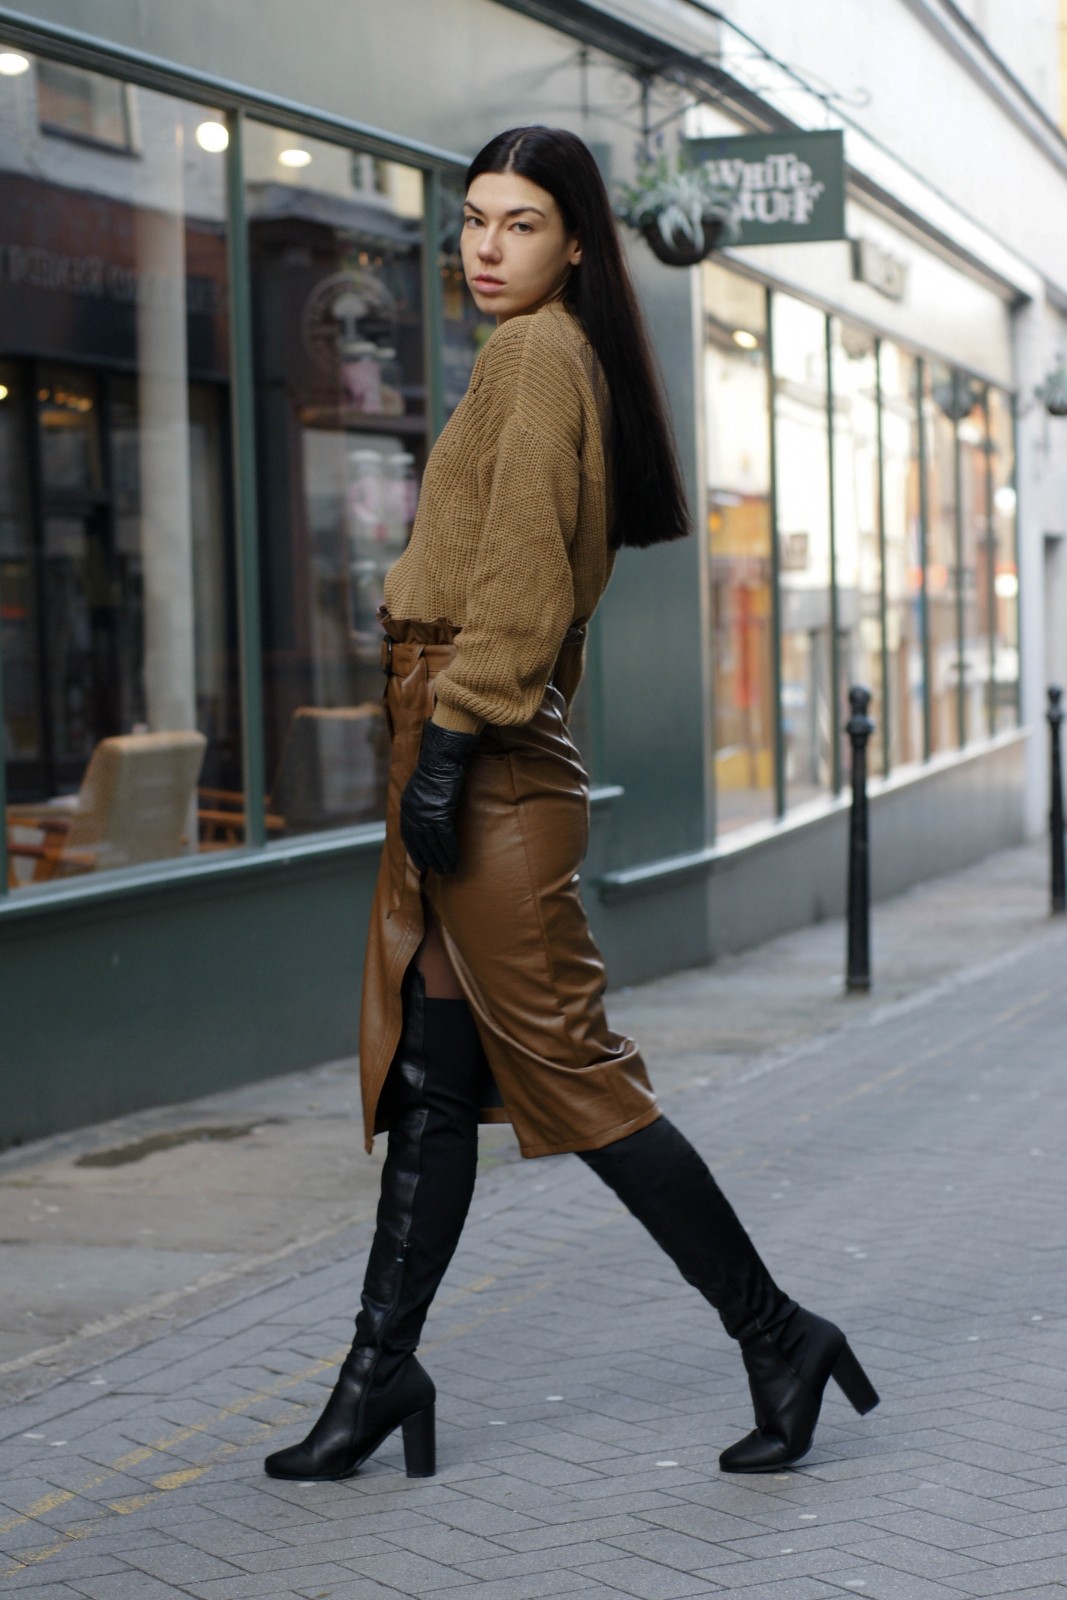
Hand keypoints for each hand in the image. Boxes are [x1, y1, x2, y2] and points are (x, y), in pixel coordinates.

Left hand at [400, 720, 478, 874]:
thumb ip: (422, 801)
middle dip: (428, 858)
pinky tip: (454, 859)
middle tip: (437, 871)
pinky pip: (445, 838)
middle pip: (420, 842)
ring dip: (440, 859)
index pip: (408, 835)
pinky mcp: (440, 813)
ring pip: (433, 844)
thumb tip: (429, 812)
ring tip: (448, 870)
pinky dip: (450, 850)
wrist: (442, 757)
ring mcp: (425, 814)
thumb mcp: (422, 786)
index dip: (415, 850)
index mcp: (407, 806)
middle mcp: (413, 813)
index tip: (420, 862)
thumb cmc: (436, 766)